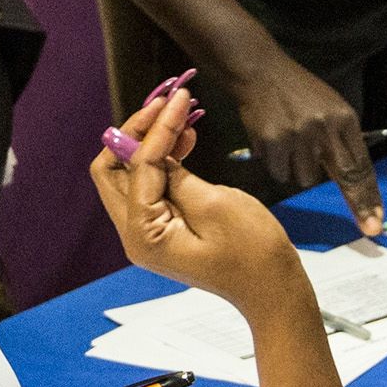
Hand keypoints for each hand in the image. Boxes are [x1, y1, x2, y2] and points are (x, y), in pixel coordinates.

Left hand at [91, 89, 304, 318]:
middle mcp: (135, 235)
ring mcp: (147, 232)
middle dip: (137, 132)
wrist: (272, 288)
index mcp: (143, 234)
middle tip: (166, 104)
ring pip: (130, 175)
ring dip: (150, 142)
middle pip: (114, 170)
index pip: (137, 166)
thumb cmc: (253, 253)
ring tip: (180, 114)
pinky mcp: (162, 227)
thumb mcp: (215, 204)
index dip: (156, 128)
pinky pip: (151, 186)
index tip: (177, 98)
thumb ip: (176, 174)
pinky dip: (162, 160)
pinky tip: (184, 138)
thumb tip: (154, 146)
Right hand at [228, 56, 384, 235]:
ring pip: (305, 179)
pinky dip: (277, 164)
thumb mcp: (330, 107)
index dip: (370, 195)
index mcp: (344, 118)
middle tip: (371, 228)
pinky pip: (280, 173)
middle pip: (346, 178)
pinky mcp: (273, 143)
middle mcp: (325, 128)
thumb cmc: (297, 92)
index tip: (378, 220)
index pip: (362, 164)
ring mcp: (298, 136)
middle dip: (359, 206)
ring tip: (290, 142)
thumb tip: (353, 177)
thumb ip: (342, 138)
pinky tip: (273, 142)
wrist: (260, 71)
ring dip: (298, 169)